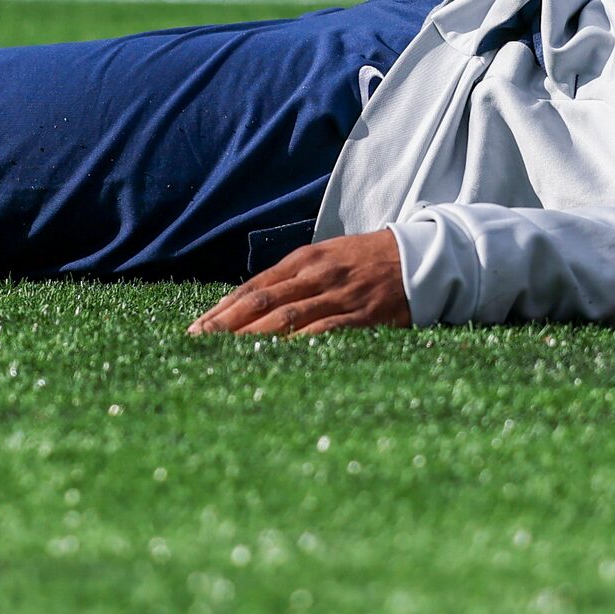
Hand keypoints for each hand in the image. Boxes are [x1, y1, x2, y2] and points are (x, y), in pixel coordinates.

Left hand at [187, 231, 411, 336]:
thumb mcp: (325, 259)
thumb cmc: (365, 262)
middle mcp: (316, 275)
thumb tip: (250, 307)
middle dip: (226, 324)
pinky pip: (327, 330)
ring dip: (253, 337)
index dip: (222, 309)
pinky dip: (301, 343)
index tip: (195, 329)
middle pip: (262, 301)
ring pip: (288, 317)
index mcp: (303, 260)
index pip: (253, 287)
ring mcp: (339, 295)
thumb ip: (292, 281)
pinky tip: (280, 357)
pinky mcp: (363, 316)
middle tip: (197, 344)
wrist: (419, 256)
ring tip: (225, 356)